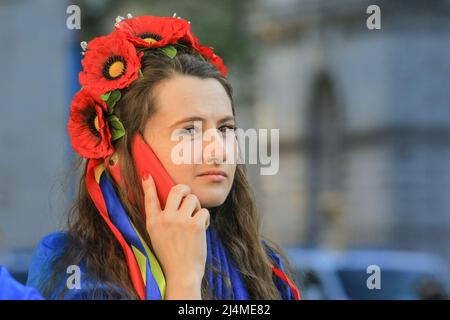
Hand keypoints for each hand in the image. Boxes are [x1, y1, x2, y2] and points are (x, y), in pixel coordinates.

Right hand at [142, 174, 209, 298]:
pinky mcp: (195, 225)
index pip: (150, 199)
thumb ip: (161, 220)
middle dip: (185, 189)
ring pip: (193, 199)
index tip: (147, 175)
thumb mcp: (157, 237)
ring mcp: (180, 221)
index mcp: (153, 222)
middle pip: (176, 190)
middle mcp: (165, 219)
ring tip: (195, 220)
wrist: (181, 274)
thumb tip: (170, 204)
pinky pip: (204, 211)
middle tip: (188, 195)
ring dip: (197, 207)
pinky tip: (203, 228)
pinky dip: (206, 218)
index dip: (148, 185)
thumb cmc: (171, 256)